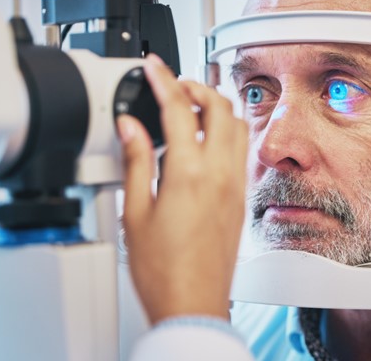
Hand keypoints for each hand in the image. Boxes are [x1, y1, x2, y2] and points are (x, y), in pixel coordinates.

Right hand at [117, 54, 247, 324]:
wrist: (192, 305)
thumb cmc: (162, 270)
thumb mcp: (135, 211)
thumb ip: (135, 160)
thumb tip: (130, 126)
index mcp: (188, 173)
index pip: (178, 107)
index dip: (163, 78)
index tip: (153, 66)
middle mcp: (219, 174)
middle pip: (218, 106)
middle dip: (195, 84)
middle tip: (172, 83)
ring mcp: (234, 186)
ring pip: (236, 125)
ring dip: (215, 106)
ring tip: (188, 107)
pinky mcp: (239, 199)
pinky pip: (239, 150)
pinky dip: (224, 131)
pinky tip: (203, 141)